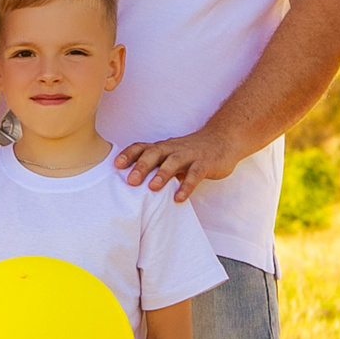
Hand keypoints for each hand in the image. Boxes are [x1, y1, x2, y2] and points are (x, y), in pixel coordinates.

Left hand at [115, 126, 241, 202]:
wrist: (223, 140)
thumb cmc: (191, 152)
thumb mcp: (171, 155)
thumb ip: (155, 165)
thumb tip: (131, 182)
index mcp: (163, 147)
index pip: (142, 147)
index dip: (129, 155)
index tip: (116, 165)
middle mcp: (173, 149)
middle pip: (155, 154)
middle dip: (142, 166)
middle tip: (130, 181)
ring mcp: (189, 155)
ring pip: (173, 162)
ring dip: (162, 175)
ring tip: (152, 188)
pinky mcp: (205, 164)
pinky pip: (194, 175)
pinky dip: (186, 186)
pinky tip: (179, 198)